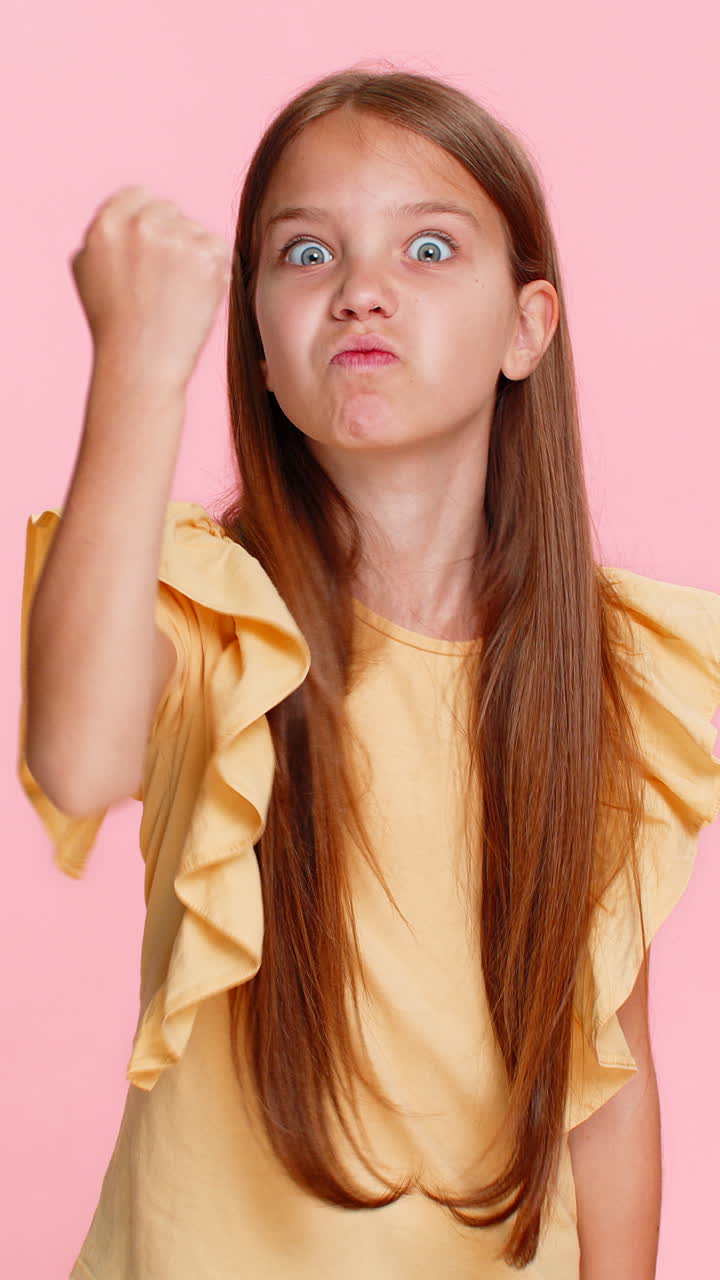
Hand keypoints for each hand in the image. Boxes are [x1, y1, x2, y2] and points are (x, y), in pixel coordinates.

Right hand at [70, 185, 232, 391]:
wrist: (142, 363)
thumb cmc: (113, 324)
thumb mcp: (87, 270)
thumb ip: (102, 235)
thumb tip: (123, 215)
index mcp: (107, 224)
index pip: (139, 196)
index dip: (147, 219)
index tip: (153, 245)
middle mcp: (140, 225)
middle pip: (169, 210)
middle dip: (171, 237)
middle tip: (165, 279)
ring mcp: (176, 239)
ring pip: (194, 230)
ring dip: (192, 254)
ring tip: (176, 293)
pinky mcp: (206, 257)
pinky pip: (217, 248)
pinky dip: (213, 269)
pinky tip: (195, 295)